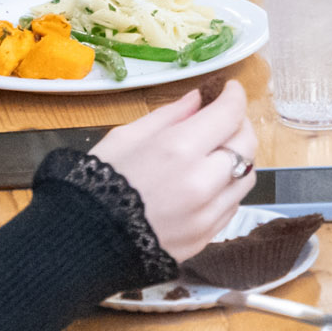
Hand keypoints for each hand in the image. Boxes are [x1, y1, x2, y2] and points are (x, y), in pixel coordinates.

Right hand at [88, 80, 259, 261]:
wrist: (85, 240)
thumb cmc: (97, 182)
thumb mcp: (126, 137)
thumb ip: (169, 116)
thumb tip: (198, 100)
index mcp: (178, 149)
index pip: (229, 114)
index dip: (234, 96)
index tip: (230, 90)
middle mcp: (201, 182)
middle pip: (246, 145)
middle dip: (240, 125)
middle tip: (226, 118)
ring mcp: (206, 213)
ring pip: (246, 176)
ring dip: (238, 158)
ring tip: (218, 151)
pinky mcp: (206, 236)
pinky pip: (232, 204)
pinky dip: (227, 187)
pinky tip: (208, 181)